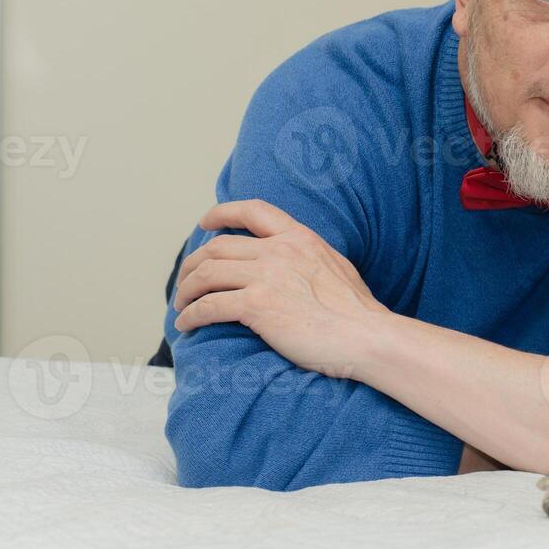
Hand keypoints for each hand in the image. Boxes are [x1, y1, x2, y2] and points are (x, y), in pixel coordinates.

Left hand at [171, 199, 391, 376]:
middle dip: (193, 263)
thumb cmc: (358, 313)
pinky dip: (191, 315)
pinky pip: (208, 306)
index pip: (253, 211)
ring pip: (206, 274)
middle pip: (218, 246)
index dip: (222, 213)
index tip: (205, 223)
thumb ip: (310, 259)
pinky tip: (187, 325)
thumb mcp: (336, 267)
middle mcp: (280, 250)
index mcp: (300, 238)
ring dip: (186, 291)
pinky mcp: (257, 306)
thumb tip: (299, 266)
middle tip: (186, 281)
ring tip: (182, 306)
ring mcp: (267, 277)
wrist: (367, 336)